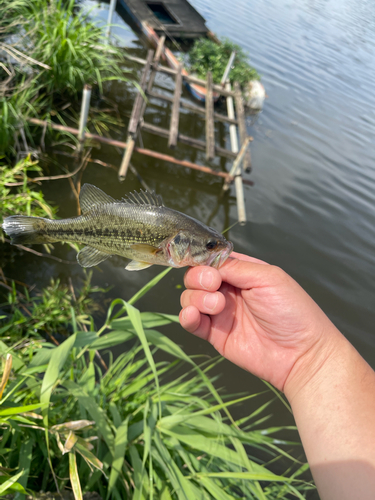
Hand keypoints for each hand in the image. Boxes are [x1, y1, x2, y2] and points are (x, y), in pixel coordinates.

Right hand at [180, 252, 338, 393]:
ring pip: (190, 297)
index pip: (212, 260)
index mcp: (242, 272)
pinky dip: (186, 316)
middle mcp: (229, 290)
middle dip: (198, 278)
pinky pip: (191, 322)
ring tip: (218, 306)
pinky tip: (194, 316)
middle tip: (214, 285)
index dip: (204, 261)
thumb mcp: (268, 278)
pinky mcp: (215, 334)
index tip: (209, 268)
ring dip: (196, 298)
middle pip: (196, 277)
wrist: (300, 354)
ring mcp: (220, 312)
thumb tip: (209, 263)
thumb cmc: (292, 311)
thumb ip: (236, 267)